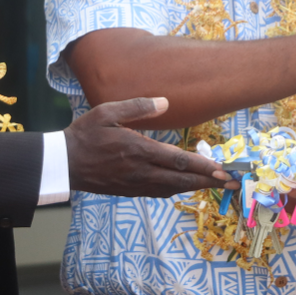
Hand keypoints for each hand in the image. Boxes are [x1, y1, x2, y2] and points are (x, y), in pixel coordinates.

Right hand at [63, 97, 238, 197]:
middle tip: (232, 183)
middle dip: (209, 182)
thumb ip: (137, 106)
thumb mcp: (107, 111)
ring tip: (216, 185)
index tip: (223, 170)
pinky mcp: (129, 191)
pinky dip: (177, 190)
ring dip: (196, 187)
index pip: (178, 162)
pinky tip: (185, 186)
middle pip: (182, 180)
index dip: (203, 167)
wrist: (63, 163)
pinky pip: (159, 192)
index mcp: (138, 150)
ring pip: (173, 189)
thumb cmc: (85, 134)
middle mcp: (140, 171)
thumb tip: (165, 102)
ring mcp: (135, 184)